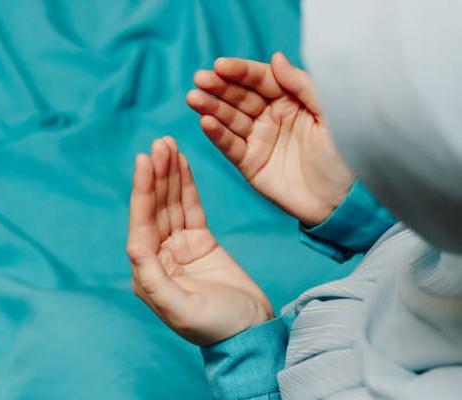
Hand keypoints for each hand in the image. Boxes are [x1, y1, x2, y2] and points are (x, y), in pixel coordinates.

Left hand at [127, 137, 272, 345]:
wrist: (251, 332)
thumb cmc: (217, 327)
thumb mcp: (183, 309)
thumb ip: (154, 279)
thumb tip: (134, 245)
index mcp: (147, 272)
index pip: (141, 224)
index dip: (142, 191)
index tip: (144, 160)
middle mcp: (158, 256)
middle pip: (155, 208)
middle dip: (156, 175)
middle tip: (159, 143)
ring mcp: (179, 247)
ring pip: (171, 204)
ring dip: (168, 174)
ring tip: (167, 144)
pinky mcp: (200, 242)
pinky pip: (190, 208)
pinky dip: (186, 185)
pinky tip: (181, 163)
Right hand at [186, 52, 354, 225]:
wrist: (343, 201)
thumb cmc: (345, 155)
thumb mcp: (330, 114)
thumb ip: (303, 86)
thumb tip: (275, 59)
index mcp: (291, 99)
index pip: (261, 79)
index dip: (240, 71)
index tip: (220, 65)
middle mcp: (271, 116)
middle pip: (240, 96)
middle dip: (219, 87)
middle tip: (199, 79)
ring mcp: (258, 139)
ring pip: (229, 119)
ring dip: (210, 108)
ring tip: (194, 99)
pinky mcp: (250, 163)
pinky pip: (230, 145)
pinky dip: (216, 134)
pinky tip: (205, 122)